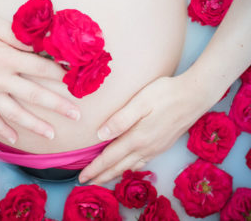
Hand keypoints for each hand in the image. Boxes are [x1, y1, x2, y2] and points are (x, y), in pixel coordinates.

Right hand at [0, 11, 79, 143]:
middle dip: (58, 105)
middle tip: (76, 115)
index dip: (61, 74)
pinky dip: (2, 131)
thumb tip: (38, 43)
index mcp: (5, 57)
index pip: (40, 68)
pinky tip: (14, 139)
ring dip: (35, 125)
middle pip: (34, 95)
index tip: (76, 80)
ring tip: (52, 135)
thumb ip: (15, 34)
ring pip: (14, 114)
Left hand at [78, 75, 217, 184]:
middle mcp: (147, 147)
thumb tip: (100, 135)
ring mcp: (156, 148)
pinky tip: (128, 166)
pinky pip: (142, 162)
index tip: (81, 177)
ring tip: (104, 178)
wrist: (195, 95)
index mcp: (137, 138)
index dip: (95, 168)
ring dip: (115, 173)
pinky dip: (130, 168)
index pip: (110, 158)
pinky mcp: (163, 144)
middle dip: (102, 176)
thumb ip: (120, 119)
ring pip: (131, 167)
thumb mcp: (140, 102)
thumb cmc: (166, 94)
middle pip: (119, 167)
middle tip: (87, 183)